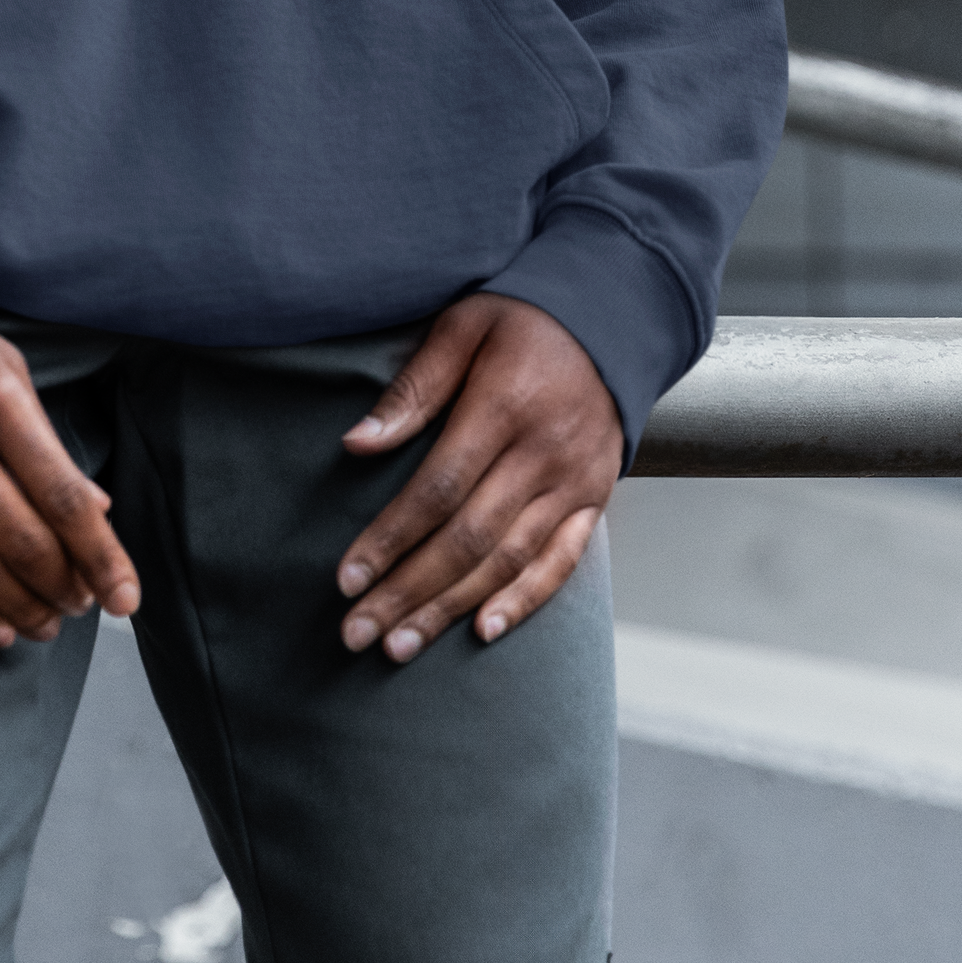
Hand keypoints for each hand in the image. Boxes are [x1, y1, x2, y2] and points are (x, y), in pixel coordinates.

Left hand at [335, 297, 620, 662]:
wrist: (614, 316)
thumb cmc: (523, 317)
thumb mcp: (463, 326)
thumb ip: (414, 388)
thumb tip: (357, 443)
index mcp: (504, 407)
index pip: (437, 490)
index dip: (390, 538)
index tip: (347, 579)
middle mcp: (543, 455)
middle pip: (466, 539)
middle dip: (407, 591)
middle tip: (357, 634)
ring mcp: (574, 483)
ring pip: (507, 561)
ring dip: (450, 608)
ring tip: (400, 646)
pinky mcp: (595, 500)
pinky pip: (560, 562)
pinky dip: (523, 601)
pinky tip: (483, 630)